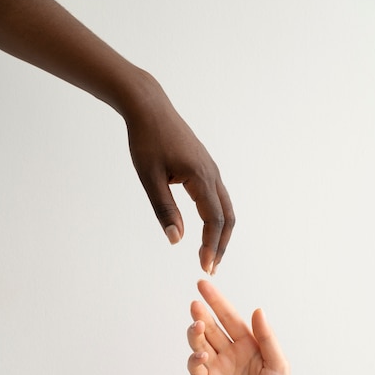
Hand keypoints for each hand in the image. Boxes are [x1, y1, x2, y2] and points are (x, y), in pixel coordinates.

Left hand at [124, 74, 234, 273]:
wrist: (149, 107)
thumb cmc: (146, 140)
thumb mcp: (150, 178)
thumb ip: (164, 209)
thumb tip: (175, 240)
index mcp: (200, 177)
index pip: (214, 220)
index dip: (211, 246)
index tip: (205, 267)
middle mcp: (212, 174)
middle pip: (228, 218)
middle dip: (221, 245)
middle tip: (210, 267)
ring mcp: (211, 170)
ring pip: (226, 208)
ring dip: (221, 233)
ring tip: (210, 254)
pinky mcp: (205, 167)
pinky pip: (219, 198)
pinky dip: (218, 219)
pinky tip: (206, 228)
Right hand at [187, 281, 291, 374]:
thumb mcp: (278, 364)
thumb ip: (266, 337)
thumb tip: (257, 310)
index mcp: (247, 343)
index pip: (228, 316)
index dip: (216, 300)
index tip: (202, 284)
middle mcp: (230, 352)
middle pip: (211, 326)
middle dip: (202, 313)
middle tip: (196, 303)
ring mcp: (216, 367)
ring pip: (200, 342)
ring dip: (196, 332)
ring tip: (198, 325)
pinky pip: (195, 366)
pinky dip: (194, 357)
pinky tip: (201, 354)